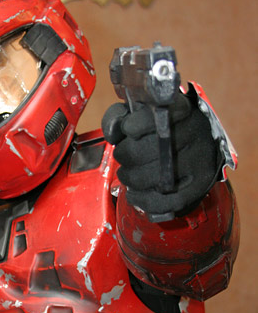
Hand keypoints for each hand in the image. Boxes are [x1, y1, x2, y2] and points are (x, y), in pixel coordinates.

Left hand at [102, 92, 221, 216]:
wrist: (199, 142)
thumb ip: (120, 116)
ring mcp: (198, 163)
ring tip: (130, 172)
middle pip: (139, 153)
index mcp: (181, 110)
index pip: (148, 118)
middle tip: (125, 155)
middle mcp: (194, 134)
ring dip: (128, 179)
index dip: (130, 127)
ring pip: (147, 179)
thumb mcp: (143, 111)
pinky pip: (161, 202)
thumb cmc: (164, 128)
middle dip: (123, 156)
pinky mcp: (198, 188)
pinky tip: (136, 193)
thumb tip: (114, 133)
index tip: (128, 130)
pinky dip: (141, 200)